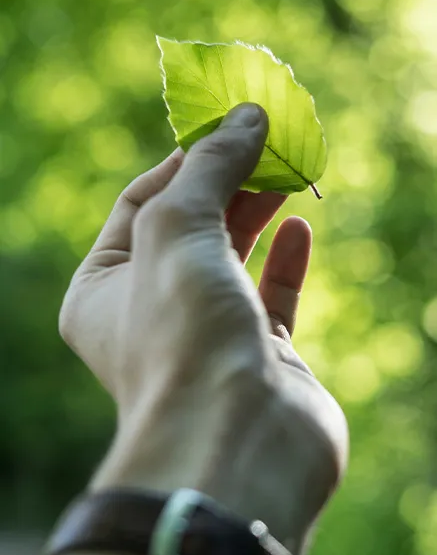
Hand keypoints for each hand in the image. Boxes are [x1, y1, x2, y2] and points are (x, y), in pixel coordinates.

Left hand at [59, 104, 347, 553]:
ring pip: (232, 259)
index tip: (225, 126)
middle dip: (225, 182)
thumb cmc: (182, 332)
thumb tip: (247, 116)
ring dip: (257, 213)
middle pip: (188, 228)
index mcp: (99, 291)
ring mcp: (206, 338)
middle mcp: (148, 316)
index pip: (136, 204)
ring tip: (287, 172)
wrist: (237, 438)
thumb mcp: (178, 227)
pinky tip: (301, 227)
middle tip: (266, 143)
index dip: (181, 161)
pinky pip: (272, 297)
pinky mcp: (260, 358)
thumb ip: (210, 166)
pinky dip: (285, 259)